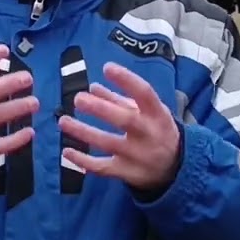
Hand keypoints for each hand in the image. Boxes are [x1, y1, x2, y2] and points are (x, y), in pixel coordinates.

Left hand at [58, 62, 180, 192]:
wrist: (175, 167)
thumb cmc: (156, 130)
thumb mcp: (146, 112)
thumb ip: (120, 99)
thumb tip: (92, 86)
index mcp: (157, 114)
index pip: (144, 93)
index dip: (126, 80)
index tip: (107, 67)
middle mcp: (149, 134)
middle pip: (125, 120)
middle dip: (100, 108)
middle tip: (77, 99)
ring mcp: (138, 155)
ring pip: (108, 143)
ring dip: (83, 132)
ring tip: (63, 121)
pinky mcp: (128, 173)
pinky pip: (103, 168)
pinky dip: (83, 161)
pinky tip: (67, 151)